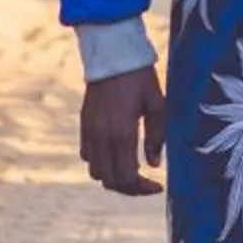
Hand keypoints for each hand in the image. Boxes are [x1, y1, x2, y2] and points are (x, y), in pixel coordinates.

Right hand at [80, 64, 165, 196]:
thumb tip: (154, 164)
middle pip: (110, 181)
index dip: (142, 189)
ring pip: (96, 172)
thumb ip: (156, 136)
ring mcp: (90, 132)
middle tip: (147, 183)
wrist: (111, 54)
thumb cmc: (140, 78)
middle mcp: (102, 138)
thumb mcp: (157, 104)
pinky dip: (101, 163)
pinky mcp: (84, 125)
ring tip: (133, 170)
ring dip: (114, 177)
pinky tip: (117, 154)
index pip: (126, 178)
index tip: (158, 186)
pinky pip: (88, 156)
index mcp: (122, 134)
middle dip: (129, 188)